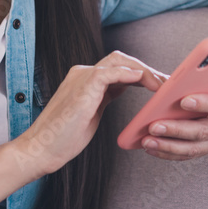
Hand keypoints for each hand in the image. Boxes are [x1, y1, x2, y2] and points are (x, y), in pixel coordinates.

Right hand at [16, 50, 168, 174]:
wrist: (41, 149)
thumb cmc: (64, 138)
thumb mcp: (91, 113)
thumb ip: (104, 98)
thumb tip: (122, 89)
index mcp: (85, 80)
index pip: (118, 67)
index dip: (140, 73)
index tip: (158, 84)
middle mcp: (83, 73)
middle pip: (121, 59)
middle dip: (145, 69)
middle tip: (166, 83)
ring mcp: (82, 77)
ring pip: (120, 61)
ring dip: (144, 71)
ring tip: (161, 85)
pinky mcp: (85, 85)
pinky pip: (113, 72)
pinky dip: (132, 74)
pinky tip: (148, 83)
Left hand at [140, 61, 207, 160]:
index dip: (205, 103)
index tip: (183, 100)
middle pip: (205, 132)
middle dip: (177, 130)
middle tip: (155, 126)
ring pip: (195, 148)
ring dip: (169, 146)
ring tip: (147, 141)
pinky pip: (189, 153)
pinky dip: (169, 152)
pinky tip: (152, 148)